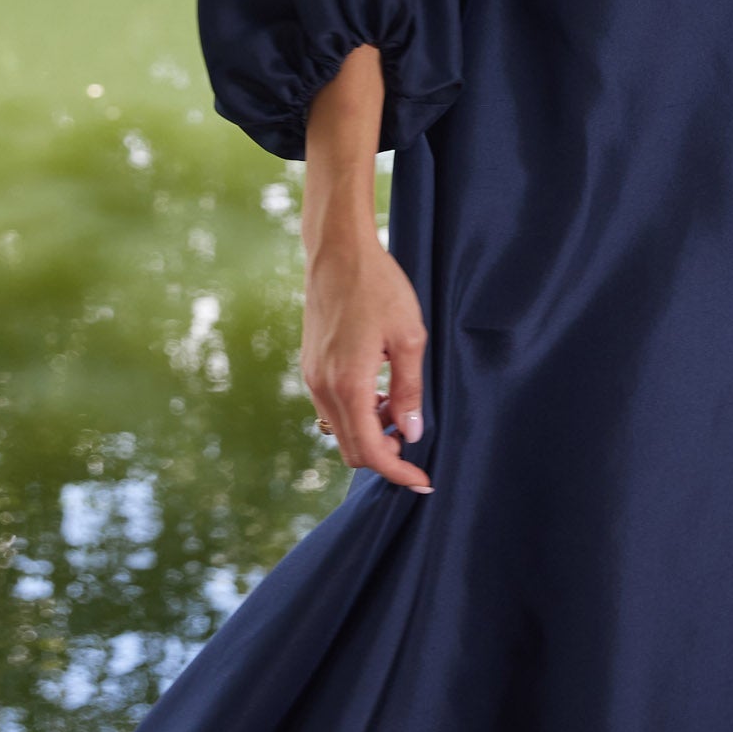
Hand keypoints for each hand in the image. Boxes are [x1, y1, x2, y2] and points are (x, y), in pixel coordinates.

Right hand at [301, 233, 431, 487]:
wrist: (338, 251)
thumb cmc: (379, 287)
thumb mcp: (409, 337)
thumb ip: (409, 391)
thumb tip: (412, 432)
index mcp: (349, 384)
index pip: (371, 451)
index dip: (399, 472)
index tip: (423, 479)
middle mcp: (323, 387)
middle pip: (352, 449)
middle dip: (385, 455)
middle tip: (413, 439)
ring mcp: (311, 377)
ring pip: (339, 430)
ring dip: (369, 433)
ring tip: (397, 407)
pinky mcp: (309, 365)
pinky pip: (330, 408)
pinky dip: (355, 414)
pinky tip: (377, 390)